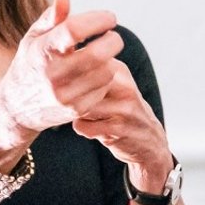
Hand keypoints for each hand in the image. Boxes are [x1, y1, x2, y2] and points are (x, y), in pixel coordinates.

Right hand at [0, 0, 121, 150]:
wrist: (15, 108)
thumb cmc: (29, 65)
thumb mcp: (33, 39)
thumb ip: (51, 18)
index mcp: (41, 51)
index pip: (74, 30)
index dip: (98, 20)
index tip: (109, 17)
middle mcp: (52, 74)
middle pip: (97, 54)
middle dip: (112, 40)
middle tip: (112, 36)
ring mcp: (65, 95)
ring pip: (106, 72)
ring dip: (110, 59)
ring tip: (102, 54)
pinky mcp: (76, 110)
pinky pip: (104, 89)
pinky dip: (105, 78)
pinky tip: (95, 73)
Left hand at [69, 63, 173, 189]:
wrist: (149, 142)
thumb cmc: (120, 111)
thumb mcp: (110, 87)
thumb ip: (88, 76)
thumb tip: (55, 68)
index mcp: (118, 70)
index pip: (85, 63)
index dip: (68, 75)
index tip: (63, 84)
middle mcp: (124, 85)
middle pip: (82, 84)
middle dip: (70, 94)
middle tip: (67, 101)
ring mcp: (125, 107)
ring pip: (83, 106)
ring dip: (76, 113)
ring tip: (82, 115)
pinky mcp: (120, 128)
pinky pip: (86, 127)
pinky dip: (82, 128)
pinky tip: (90, 128)